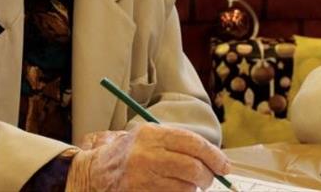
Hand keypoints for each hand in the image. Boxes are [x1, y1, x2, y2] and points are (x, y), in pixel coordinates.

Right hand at [65, 123, 230, 191]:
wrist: (95, 173)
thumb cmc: (131, 153)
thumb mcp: (150, 136)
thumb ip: (179, 142)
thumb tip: (215, 158)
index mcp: (152, 134)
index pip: (193, 143)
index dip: (214, 156)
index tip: (225, 166)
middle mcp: (147, 155)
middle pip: (193, 168)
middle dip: (208, 176)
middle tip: (209, 178)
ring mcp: (143, 178)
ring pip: (186, 188)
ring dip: (193, 189)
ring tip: (187, 184)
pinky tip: (175, 190)